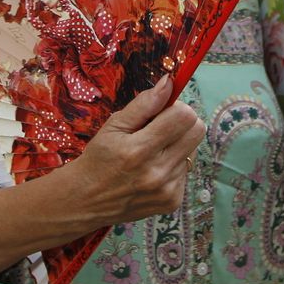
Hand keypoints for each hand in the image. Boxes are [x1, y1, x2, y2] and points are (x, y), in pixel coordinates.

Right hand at [66, 77, 205, 227]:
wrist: (87, 201)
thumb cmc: (99, 158)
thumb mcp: (113, 126)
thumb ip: (143, 104)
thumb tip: (169, 82)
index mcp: (139, 150)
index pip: (184, 116)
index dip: (175, 107)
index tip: (162, 111)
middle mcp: (157, 172)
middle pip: (197, 131)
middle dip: (182, 122)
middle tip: (161, 127)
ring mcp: (167, 190)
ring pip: (193, 150)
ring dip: (176, 146)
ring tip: (152, 152)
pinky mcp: (173, 201)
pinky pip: (186, 171)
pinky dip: (172, 166)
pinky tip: (152, 170)